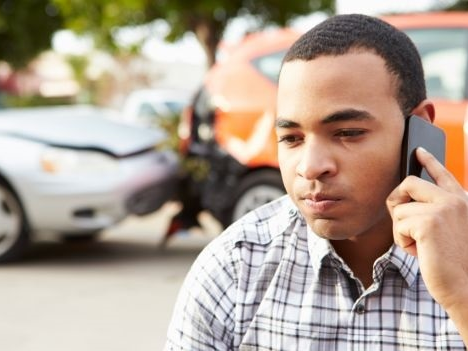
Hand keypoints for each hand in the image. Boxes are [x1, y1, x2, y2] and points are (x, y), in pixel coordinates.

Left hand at [387, 147, 467, 310]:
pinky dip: (402, 241)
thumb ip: (433, 211)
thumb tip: (403, 199)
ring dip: (402, 231)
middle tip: (404, 223)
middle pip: (409, 183)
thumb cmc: (454, 262)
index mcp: (462, 201)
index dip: (429, 160)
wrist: (466, 286)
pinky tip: (420, 251)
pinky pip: (398, 224)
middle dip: (397, 202)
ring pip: (399, 208)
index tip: (418, 150)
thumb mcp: (447, 230)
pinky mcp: (429, 221)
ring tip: (422, 246)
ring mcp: (443, 208)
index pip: (443, 174)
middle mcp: (454, 200)